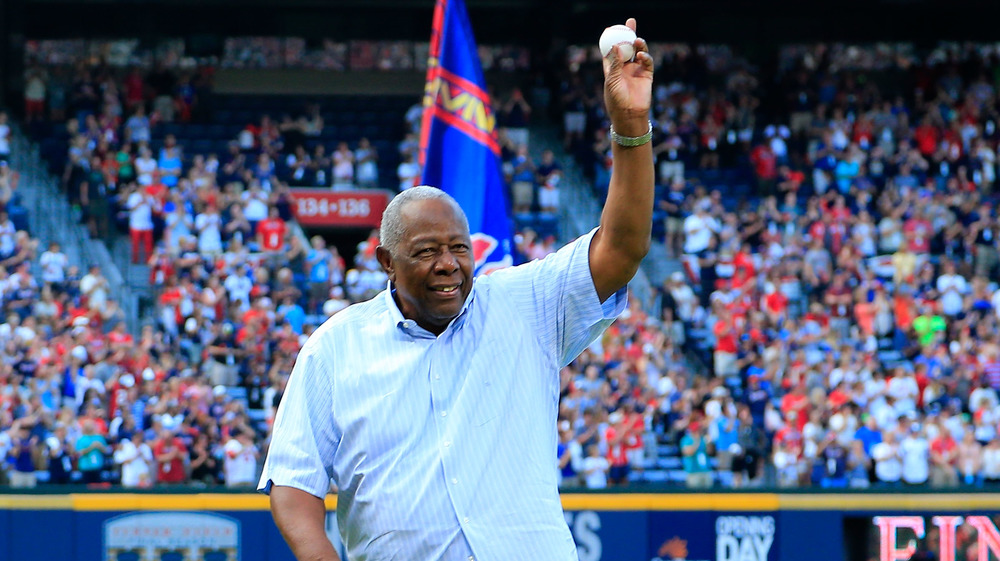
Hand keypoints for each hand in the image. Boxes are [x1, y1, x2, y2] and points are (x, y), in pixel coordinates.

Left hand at [602, 18, 653, 136]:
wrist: (629, 115)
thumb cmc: (616, 100)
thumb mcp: (612, 81)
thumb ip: (615, 63)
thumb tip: (615, 45)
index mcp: (612, 69)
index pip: (612, 51)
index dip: (612, 39)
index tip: (611, 28)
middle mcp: (624, 68)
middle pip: (626, 47)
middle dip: (628, 35)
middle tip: (630, 23)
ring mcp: (636, 71)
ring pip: (638, 52)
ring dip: (638, 44)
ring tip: (637, 40)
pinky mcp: (646, 75)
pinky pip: (647, 62)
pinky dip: (645, 56)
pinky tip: (642, 55)